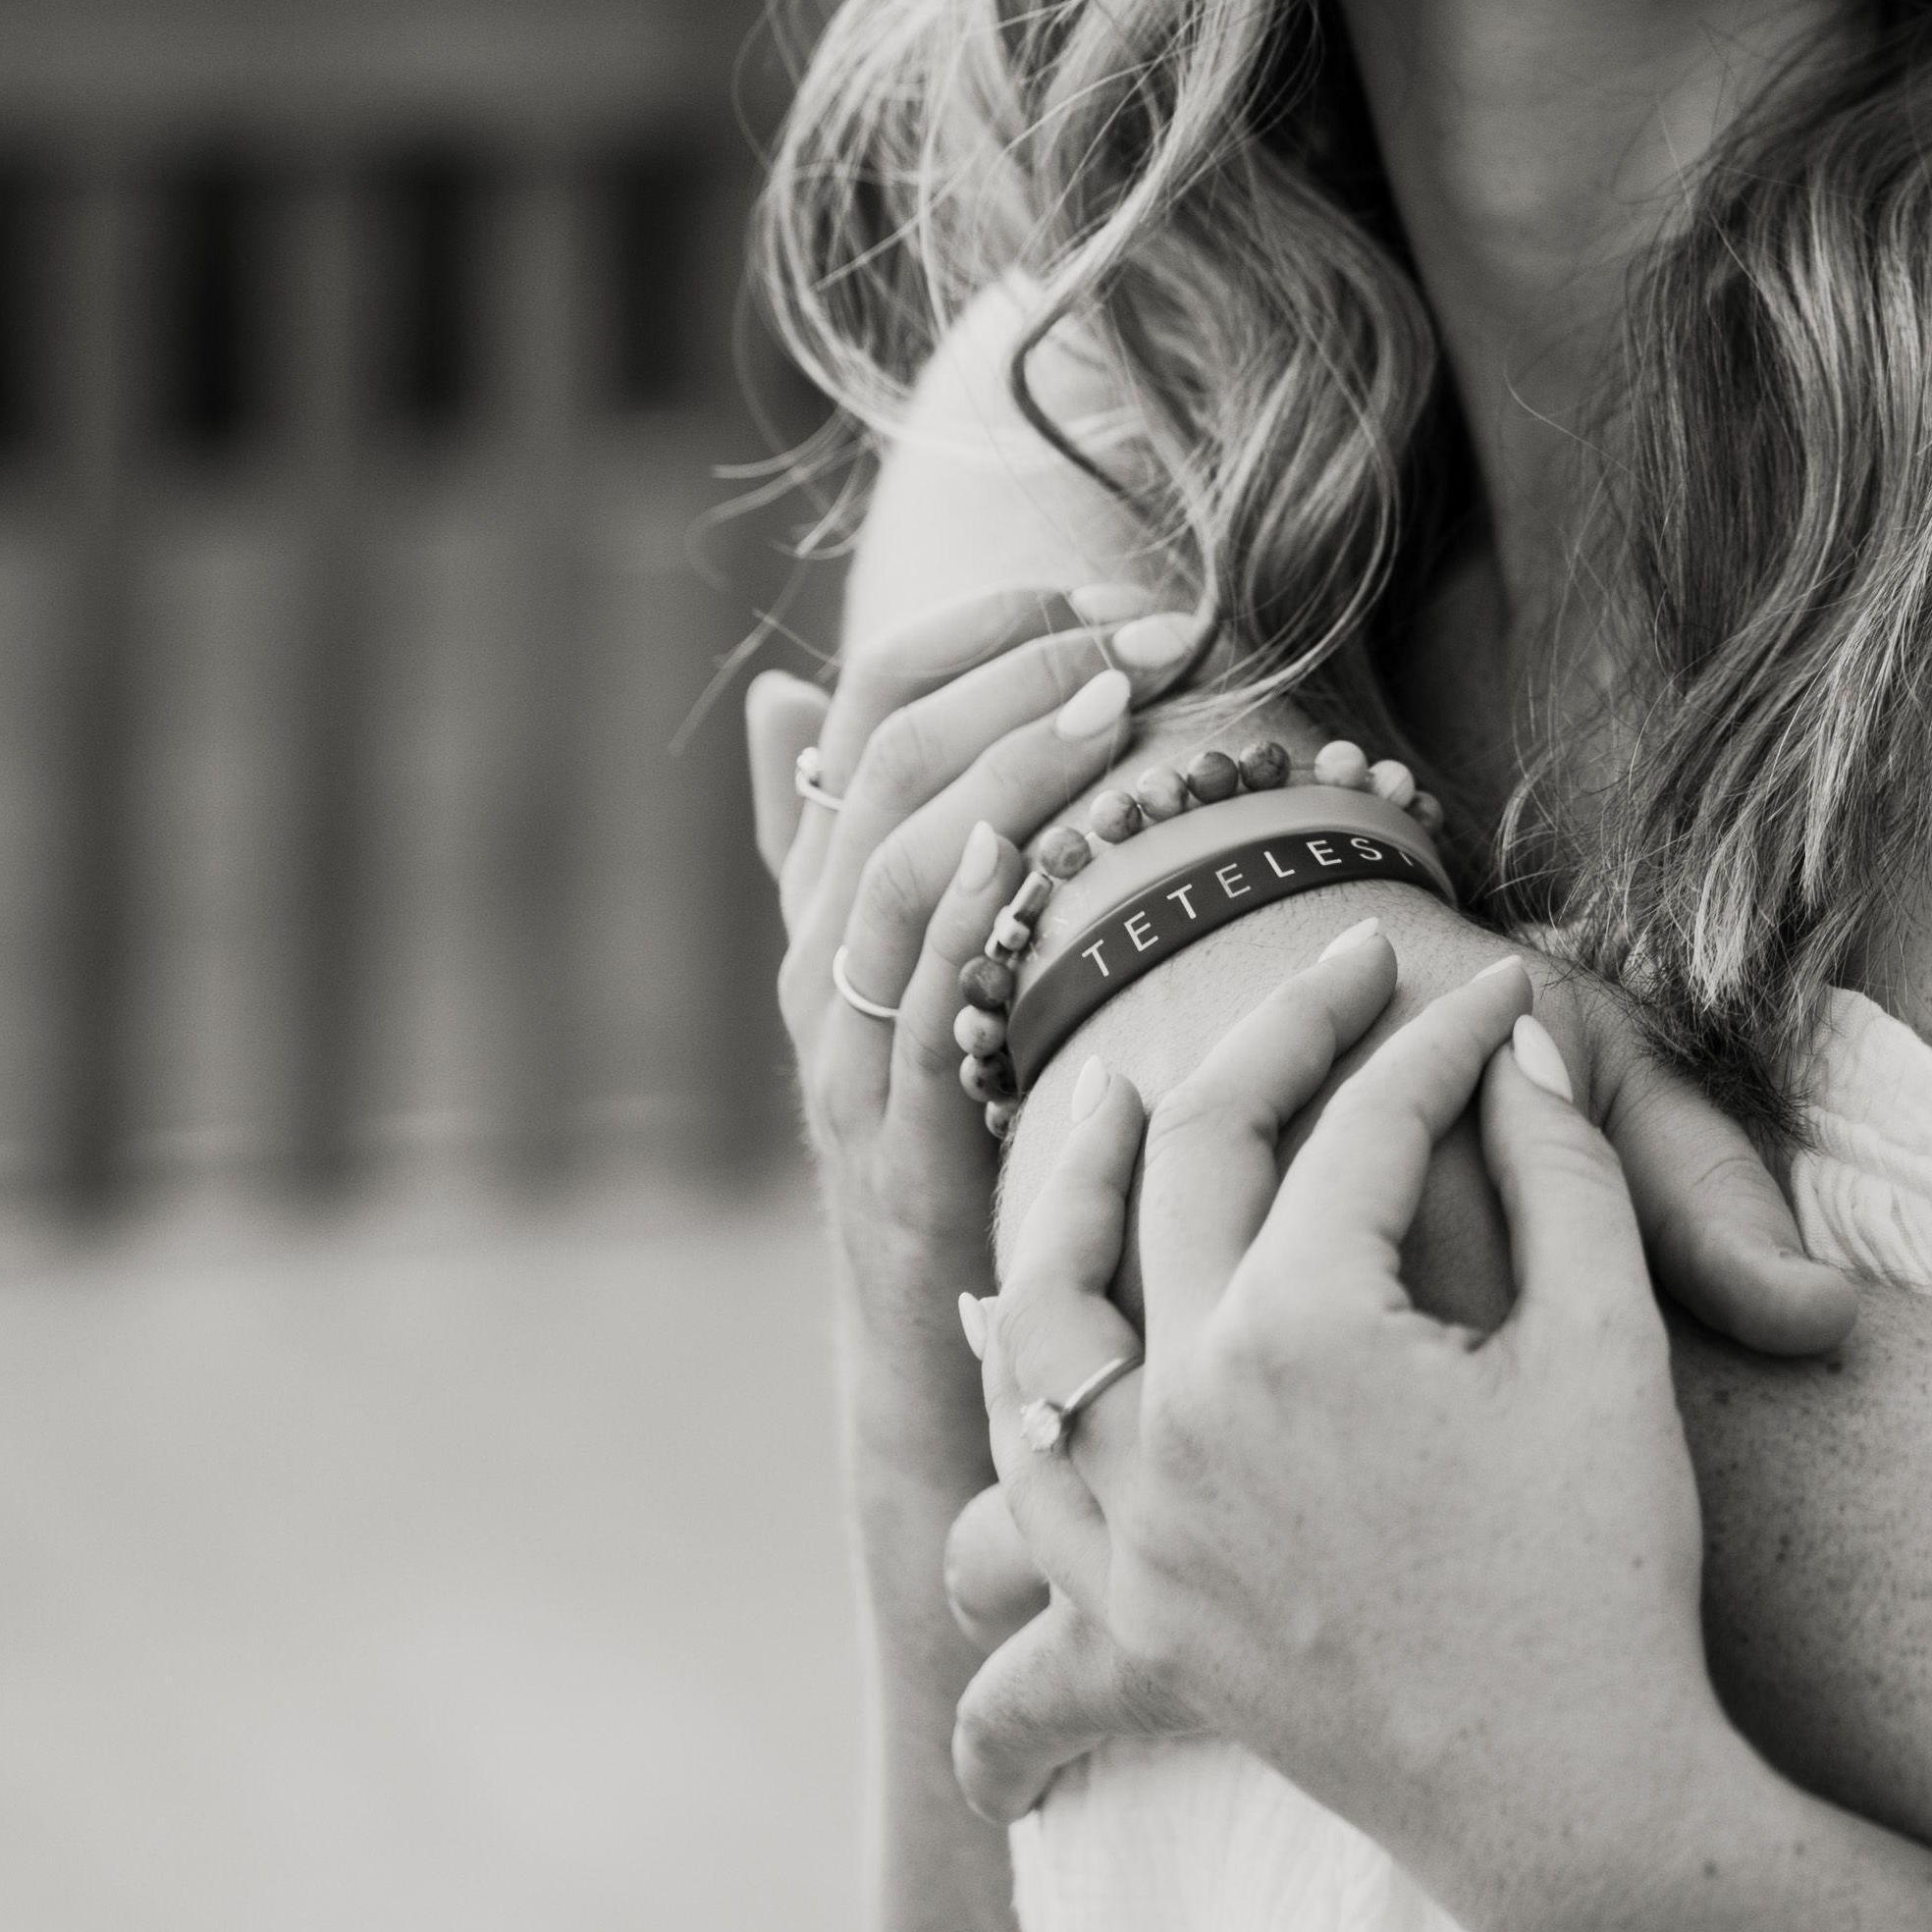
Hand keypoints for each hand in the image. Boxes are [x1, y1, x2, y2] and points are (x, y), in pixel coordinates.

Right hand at [748, 583, 1203, 1458]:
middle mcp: (816, 957)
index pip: (872, 699)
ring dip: (1011, 771)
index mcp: (826, 892)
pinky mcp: (900, 1149)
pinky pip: (913, 1018)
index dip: (985, 623)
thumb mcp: (896, 973)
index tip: (1106, 589)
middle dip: (1025, 673)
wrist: (941, 1343)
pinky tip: (1029, 858)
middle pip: (890, 764)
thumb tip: (782, 693)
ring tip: (1113, 705)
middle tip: (1149, 634)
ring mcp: (846, 1054)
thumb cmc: (949, 1123)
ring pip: (895, 871)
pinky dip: (963, 925)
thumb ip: (839, 840)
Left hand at [986, 935, 1753, 1931]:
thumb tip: (1515, 1051)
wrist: (1570, 1791)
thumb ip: (1566, 1167)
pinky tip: (1025, 1364)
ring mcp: (1137, 1527)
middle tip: (1344, 977)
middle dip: (1275, 1042)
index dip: (1444, 1036)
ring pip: (1046, 1324)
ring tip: (1114, 1112)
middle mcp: (1182, 1416)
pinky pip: (1016, 1522)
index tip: (1501, 996)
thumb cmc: (1604, 1560)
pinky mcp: (1135, 1624)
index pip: (1362, 1122)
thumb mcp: (1611, 1334)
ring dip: (1073, 1200)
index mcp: (1302, 1332)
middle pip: (1186, 1166)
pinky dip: (1007, 1431)